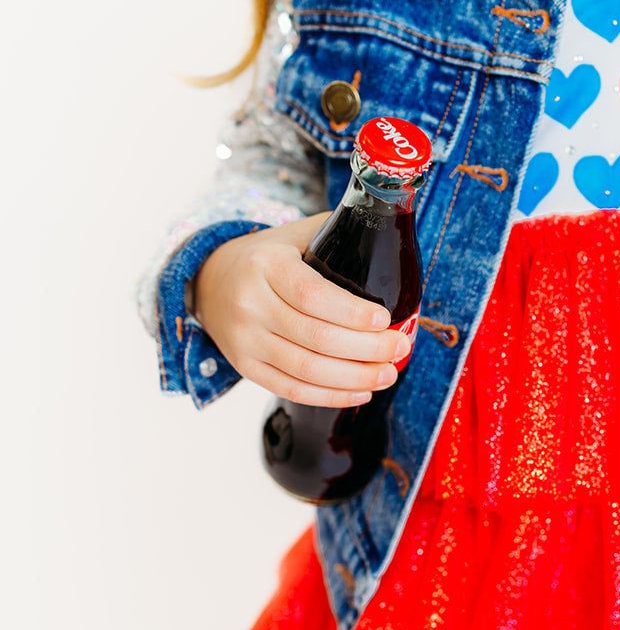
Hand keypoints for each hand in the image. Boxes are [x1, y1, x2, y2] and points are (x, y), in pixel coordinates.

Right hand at [191, 215, 411, 405]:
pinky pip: (292, 390)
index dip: (352, 313)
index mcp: (266, 265)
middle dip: (367, 349)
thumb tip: (392, 236)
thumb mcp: (295, 235)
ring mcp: (245, 339)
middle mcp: (250, 304)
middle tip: (399, 348)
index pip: (312, 295)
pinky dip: (330, 397)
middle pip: (316, 337)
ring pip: (307, 370)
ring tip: (388, 374)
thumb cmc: (268, 258)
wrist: (210, 282)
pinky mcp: (246, 367)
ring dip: (355, 378)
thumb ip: (337, 232)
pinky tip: (361, 393)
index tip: (385, 320)